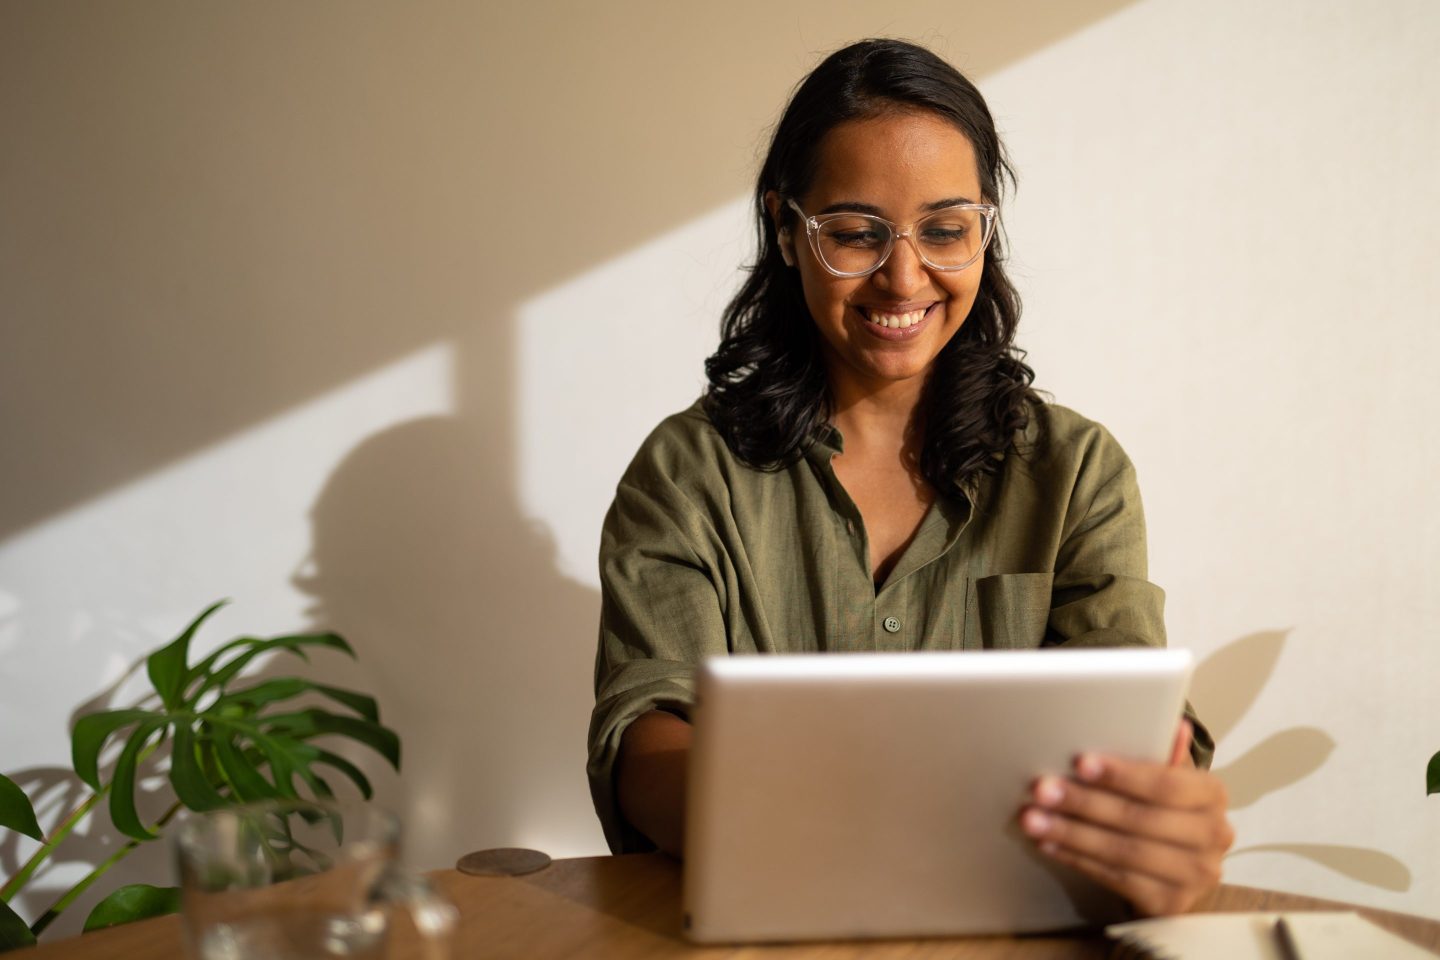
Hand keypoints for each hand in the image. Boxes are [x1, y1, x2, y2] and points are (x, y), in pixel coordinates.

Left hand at [1019, 720, 1233, 915]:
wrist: (1175, 871)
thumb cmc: (1164, 813)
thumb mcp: (1166, 780)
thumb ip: (1162, 756)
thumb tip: (1173, 724)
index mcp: (1212, 795)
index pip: (1166, 784)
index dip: (1121, 774)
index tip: (1080, 762)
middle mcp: (1214, 836)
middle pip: (1139, 818)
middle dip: (1084, 803)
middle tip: (1042, 790)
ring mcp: (1196, 875)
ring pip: (1123, 851)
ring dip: (1072, 833)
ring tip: (1034, 818)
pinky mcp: (1172, 904)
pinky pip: (1116, 878)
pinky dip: (1077, 859)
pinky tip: (1049, 844)